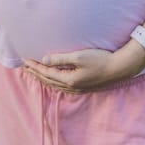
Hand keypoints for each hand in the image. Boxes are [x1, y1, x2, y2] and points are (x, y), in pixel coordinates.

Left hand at [23, 39, 144, 93]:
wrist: (120, 67)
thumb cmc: (100, 59)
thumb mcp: (78, 56)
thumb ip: (60, 58)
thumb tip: (45, 59)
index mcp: (69, 80)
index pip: (46, 73)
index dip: (35, 67)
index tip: (25, 60)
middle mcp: (72, 86)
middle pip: (48, 80)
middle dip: (36, 73)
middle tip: (25, 68)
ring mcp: (78, 88)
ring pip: (55, 85)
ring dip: (43, 78)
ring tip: (35, 73)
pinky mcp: (84, 86)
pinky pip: (62, 86)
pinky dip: (54, 82)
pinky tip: (53, 79)